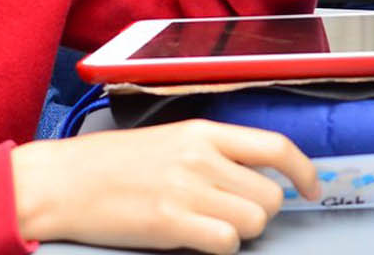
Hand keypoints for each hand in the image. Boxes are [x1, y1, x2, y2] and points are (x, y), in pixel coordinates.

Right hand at [11, 120, 317, 252]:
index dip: (303, 171)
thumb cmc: (110, 164)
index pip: (275, 146)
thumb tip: (255, 177)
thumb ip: (212, 153)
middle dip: (257, 212)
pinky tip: (193, 238)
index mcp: (202, 131)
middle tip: (228, 213)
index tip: (311, 189)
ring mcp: (187, 189)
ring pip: (252, 222)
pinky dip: (218, 247)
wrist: (62, 181)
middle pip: (268, 196)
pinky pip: (226, 243)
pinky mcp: (171, 222)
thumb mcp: (168, 140)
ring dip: (237, 232)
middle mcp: (201, 157)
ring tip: (205, 225)